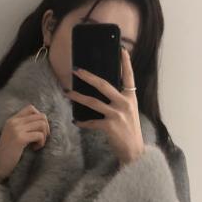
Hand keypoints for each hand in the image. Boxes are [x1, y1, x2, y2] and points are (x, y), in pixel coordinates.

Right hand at [0, 102, 49, 179]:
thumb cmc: (8, 154)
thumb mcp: (13, 136)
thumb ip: (23, 127)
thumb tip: (42, 123)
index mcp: (12, 120)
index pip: (31, 108)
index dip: (39, 118)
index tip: (39, 130)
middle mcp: (14, 122)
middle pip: (40, 116)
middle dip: (46, 128)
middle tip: (41, 139)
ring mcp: (16, 129)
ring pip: (42, 124)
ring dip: (44, 136)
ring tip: (38, 144)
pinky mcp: (20, 139)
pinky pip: (39, 135)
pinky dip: (41, 142)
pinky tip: (35, 149)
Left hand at [72, 42, 143, 163]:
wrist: (134, 152)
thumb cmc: (130, 130)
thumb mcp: (130, 111)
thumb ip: (120, 99)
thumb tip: (103, 88)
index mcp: (131, 97)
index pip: (129, 76)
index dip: (125, 62)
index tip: (121, 49)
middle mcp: (125, 103)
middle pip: (103, 85)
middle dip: (88, 76)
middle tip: (76, 70)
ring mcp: (117, 114)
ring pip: (93, 102)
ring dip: (78, 97)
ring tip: (67, 92)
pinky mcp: (110, 126)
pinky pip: (91, 121)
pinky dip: (82, 121)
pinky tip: (76, 120)